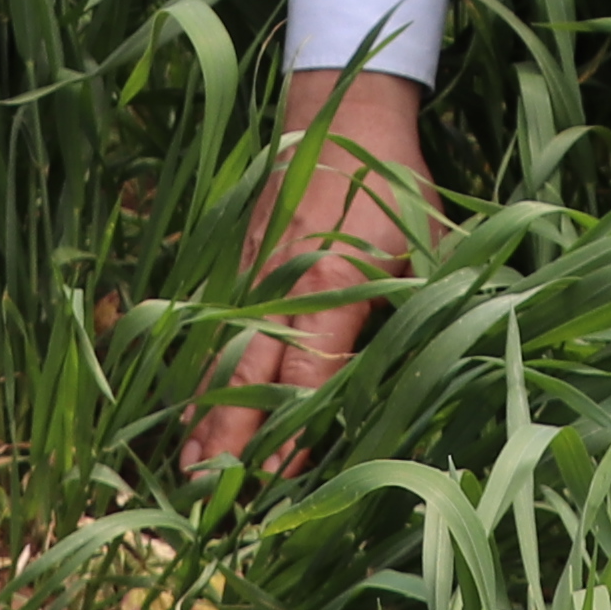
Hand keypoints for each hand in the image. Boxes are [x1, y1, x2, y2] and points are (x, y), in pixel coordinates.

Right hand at [189, 70, 428, 477]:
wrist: (343, 116)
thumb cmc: (396, 188)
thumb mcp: (424, 250)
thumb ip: (407, 316)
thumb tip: (400, 386)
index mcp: (333, 283)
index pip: (306, 374)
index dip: (290, 431)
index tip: (274, 480)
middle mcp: (282, 284)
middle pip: (247, 372)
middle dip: (228, 435)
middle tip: (206, 493)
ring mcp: (253, 275)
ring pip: (222, 356)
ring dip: (205, 413)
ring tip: (185, 469)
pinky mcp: (241, 266)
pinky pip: (216, 330)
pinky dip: (201, 373)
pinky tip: (192, 409)